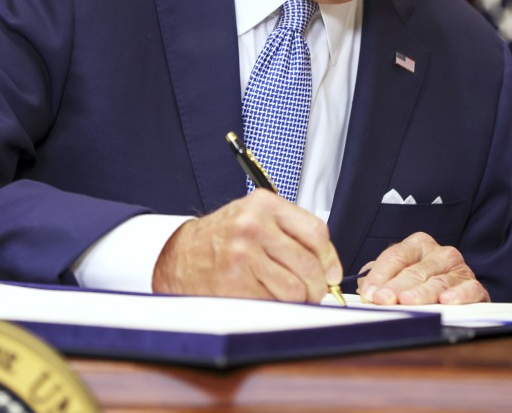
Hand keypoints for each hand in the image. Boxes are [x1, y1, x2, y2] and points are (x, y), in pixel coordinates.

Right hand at [151, 190, 342, 302]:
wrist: (180, 254)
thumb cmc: (221, 237)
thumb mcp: (254, 216)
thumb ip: (289, 231)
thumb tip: (327, 264)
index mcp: (263, 205)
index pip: (316, 232)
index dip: (329, 258)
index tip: (331, 273)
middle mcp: (253, 226)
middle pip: (308, 264)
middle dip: (317, 286)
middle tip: (313, 292)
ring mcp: (243, 255)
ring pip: (295, 288)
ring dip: (297, 299)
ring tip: (287, 295)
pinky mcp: (235, 282)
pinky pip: (274, 303)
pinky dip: (275, 306)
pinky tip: (265, 296)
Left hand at [355, 232, 487, 304]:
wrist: (456, 295)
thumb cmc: (418, 285)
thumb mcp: (396, 278)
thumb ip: (380, 281)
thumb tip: (367, 293)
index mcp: (417, 245)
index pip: (396, 256)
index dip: (381, 275)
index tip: (370, 293)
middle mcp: (439, 253)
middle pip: (415, 270)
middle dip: (397, 286)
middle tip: (384, 300)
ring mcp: (459, 268)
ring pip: (438, 281)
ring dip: (421, 293)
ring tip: (408, 302)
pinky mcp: (475, 286)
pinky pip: (469, 288)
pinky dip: (458, 294)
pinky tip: (446, 300)